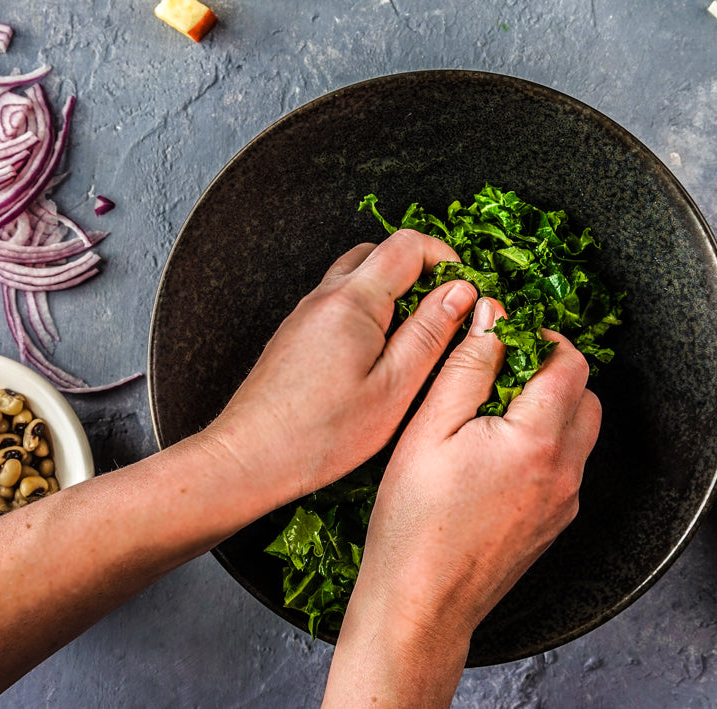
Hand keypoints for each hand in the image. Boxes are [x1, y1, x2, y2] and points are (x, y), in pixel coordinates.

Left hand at [201, 229, 477, 507]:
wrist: (248, 458)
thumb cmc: (321, 435)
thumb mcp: (394, 388)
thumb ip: (431, 334)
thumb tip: (462, 293)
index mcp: (353, 301)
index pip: (408, 246)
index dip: (446, 259)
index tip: (467, 290)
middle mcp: (325, 296)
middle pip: (380, 253)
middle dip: (420, 272)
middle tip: (445, 312)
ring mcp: (306, 314)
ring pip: (358, 278)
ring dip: (393, 294)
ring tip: (416, 339)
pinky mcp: (297, 335)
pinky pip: (340, 304)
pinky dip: (369, 313)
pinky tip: (380, 357)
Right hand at [323, 297, 601, 706]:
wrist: (420, 606)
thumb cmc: (414, 523)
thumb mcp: (429, 429)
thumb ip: (467, 366)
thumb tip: (492, 317)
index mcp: (537, 439)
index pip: (570, 362)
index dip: (541, 338)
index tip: (506, 338)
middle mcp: (565, 470)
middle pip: (585, 394)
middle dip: (549, 372)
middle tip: (498, 373)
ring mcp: (565, 501)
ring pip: (579, 432)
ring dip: (549, 410)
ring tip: (491, 416)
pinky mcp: (556, 523)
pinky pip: (565, 467)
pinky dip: (543, 447)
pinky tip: (494, 456)